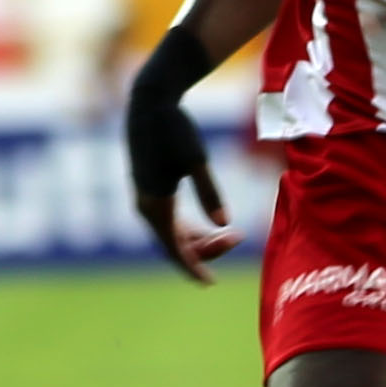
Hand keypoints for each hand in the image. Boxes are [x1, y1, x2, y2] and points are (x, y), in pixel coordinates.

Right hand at [125, 74, 241, 286]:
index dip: (194, 268)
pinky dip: (190, 229)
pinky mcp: (150, 190)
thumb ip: (210, 192)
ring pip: (173, 234)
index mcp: (155, 204)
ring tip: (232, 234)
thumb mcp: (196, 160)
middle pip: (176, 244)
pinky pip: (169, 222)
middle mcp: (146, 206)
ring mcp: (146, 199)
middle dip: (207, 249)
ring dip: (200, 239)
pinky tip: (211, 227)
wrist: (150, 102)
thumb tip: (224, 224)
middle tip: (240, 238)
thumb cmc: (174, 128)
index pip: (174, 248)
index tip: (210, 284)